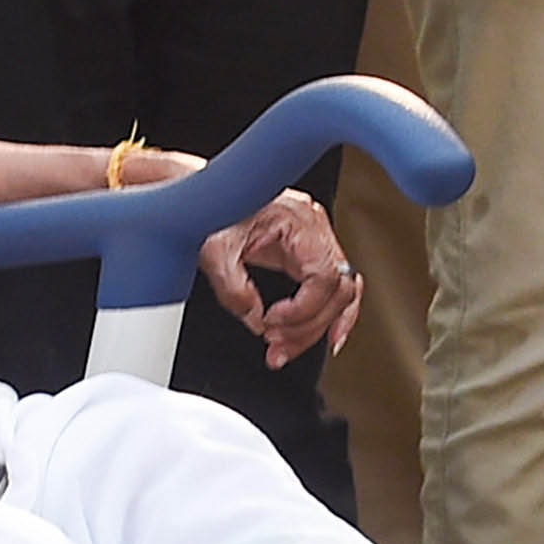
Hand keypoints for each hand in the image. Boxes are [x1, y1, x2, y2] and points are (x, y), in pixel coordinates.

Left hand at [199, 190, 365, 368]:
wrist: (202, 192)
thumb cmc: (210, 206)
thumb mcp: (215, 250)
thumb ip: (233, 289)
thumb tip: (255, 321)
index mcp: (299, 220)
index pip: (324, 275)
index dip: (303, 309)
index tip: (272, 322)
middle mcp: (314, 227)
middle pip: (338, 290)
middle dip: (308, 327)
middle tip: (276, 348)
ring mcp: (315, 238)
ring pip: (341, 293)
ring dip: (316, 328)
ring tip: (286, 350)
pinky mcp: (306, 251)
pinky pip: (331, 288)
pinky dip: (327, 315)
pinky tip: (317, 338)